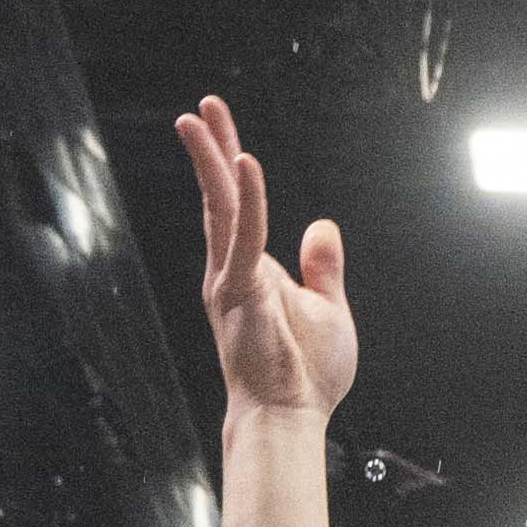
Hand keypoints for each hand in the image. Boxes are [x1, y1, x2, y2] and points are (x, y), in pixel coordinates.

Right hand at [174, 95, 357, 424]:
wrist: (289, 417)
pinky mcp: (239, 292)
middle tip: (202, 108)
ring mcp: (230, 279)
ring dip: (211, 159)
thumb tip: (321, 226)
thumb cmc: (307, 374)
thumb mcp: (327, 308)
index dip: (231, 165)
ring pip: (219, 206)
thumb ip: (322, 267)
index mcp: (250, 271)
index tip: (224, 129)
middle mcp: (230, 270)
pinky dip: (248, 199)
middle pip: (218, 197)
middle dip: (211, 149)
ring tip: (200, 119)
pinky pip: (245, 234)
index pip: (236, 208)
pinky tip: (247, 163)